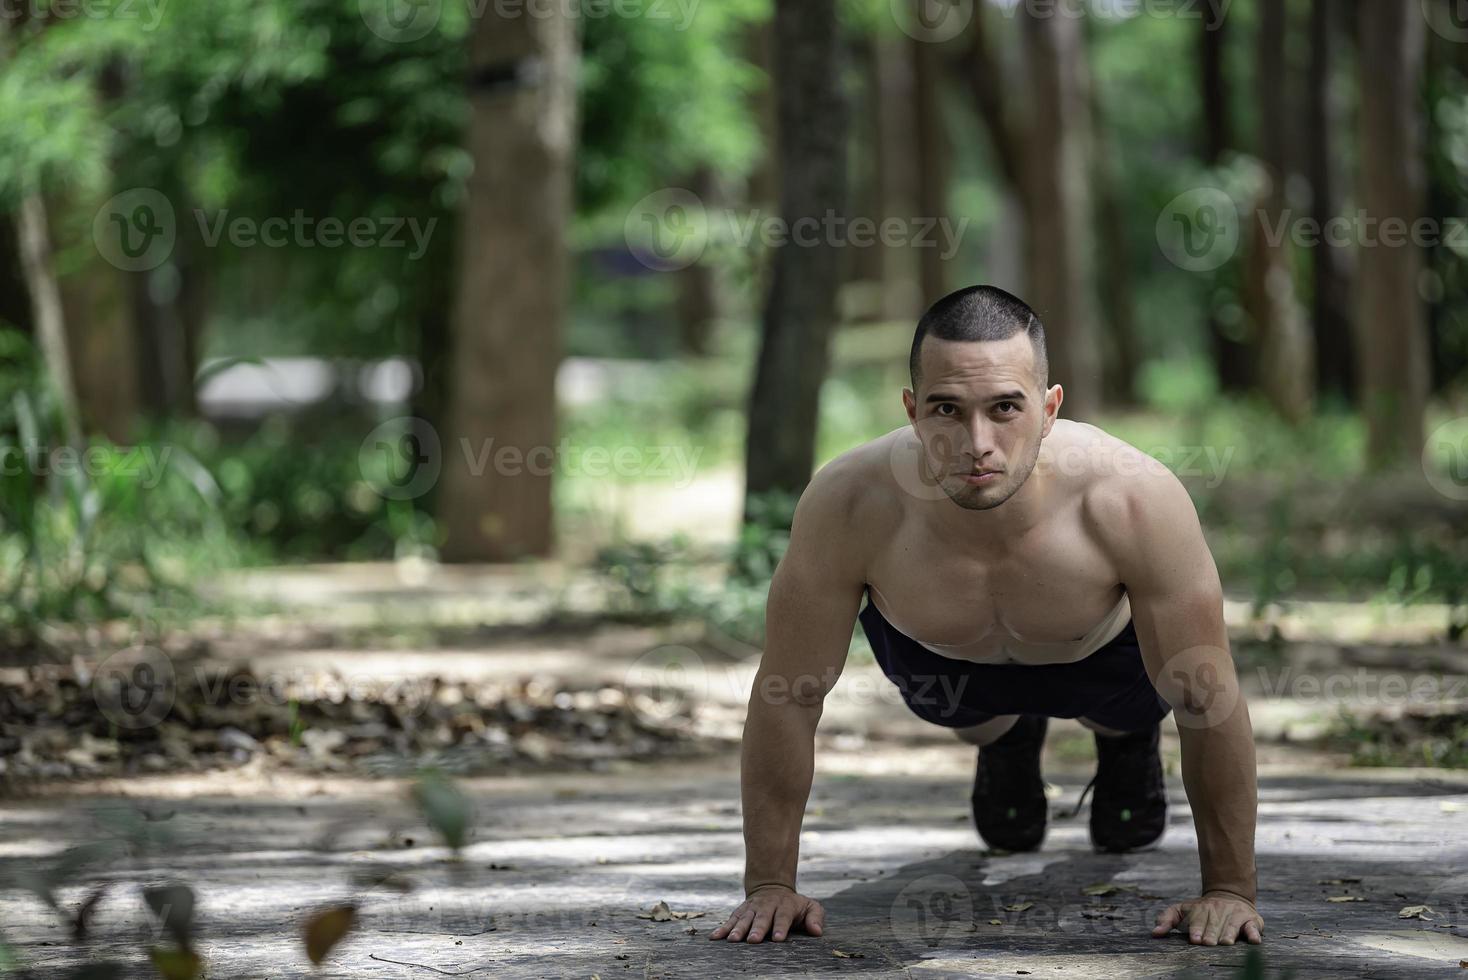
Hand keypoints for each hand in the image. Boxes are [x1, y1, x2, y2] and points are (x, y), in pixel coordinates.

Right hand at [709, 884, 824, 943]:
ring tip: (732, 940)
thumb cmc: (794, 905)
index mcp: (785, 906)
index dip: (780, 927)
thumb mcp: (810, 906)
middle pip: (761, 918)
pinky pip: (731, 919)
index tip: (778, 939)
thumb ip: (815, 917)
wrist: (772, 887)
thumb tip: (817, 931)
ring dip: (738, 929)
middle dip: (756, 929)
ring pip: (744, 918)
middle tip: (752, 940)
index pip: (783, 917)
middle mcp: (767, 906)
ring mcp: (752, 908)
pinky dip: (723, 928)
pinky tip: (715, 937)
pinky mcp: (741, 911)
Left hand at [1152, 891, 1262, 945]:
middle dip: (1211, 933)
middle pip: (1215, 924)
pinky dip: (1254, 933)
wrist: (1229, 894)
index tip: (1194, 938)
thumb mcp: (1182, 910)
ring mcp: (1236, 915)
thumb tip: (1154, 933)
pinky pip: (1253, 927)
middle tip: (1208, 943)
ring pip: (1232, 926)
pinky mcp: (1252, 920)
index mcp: (1201, 910)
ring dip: (1229, 933)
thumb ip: (1167, 919)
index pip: (1198, 920)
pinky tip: (1254, 940)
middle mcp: (1219, 911)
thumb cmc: (1201, 911)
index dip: (1196, 929)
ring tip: (1225, 942)